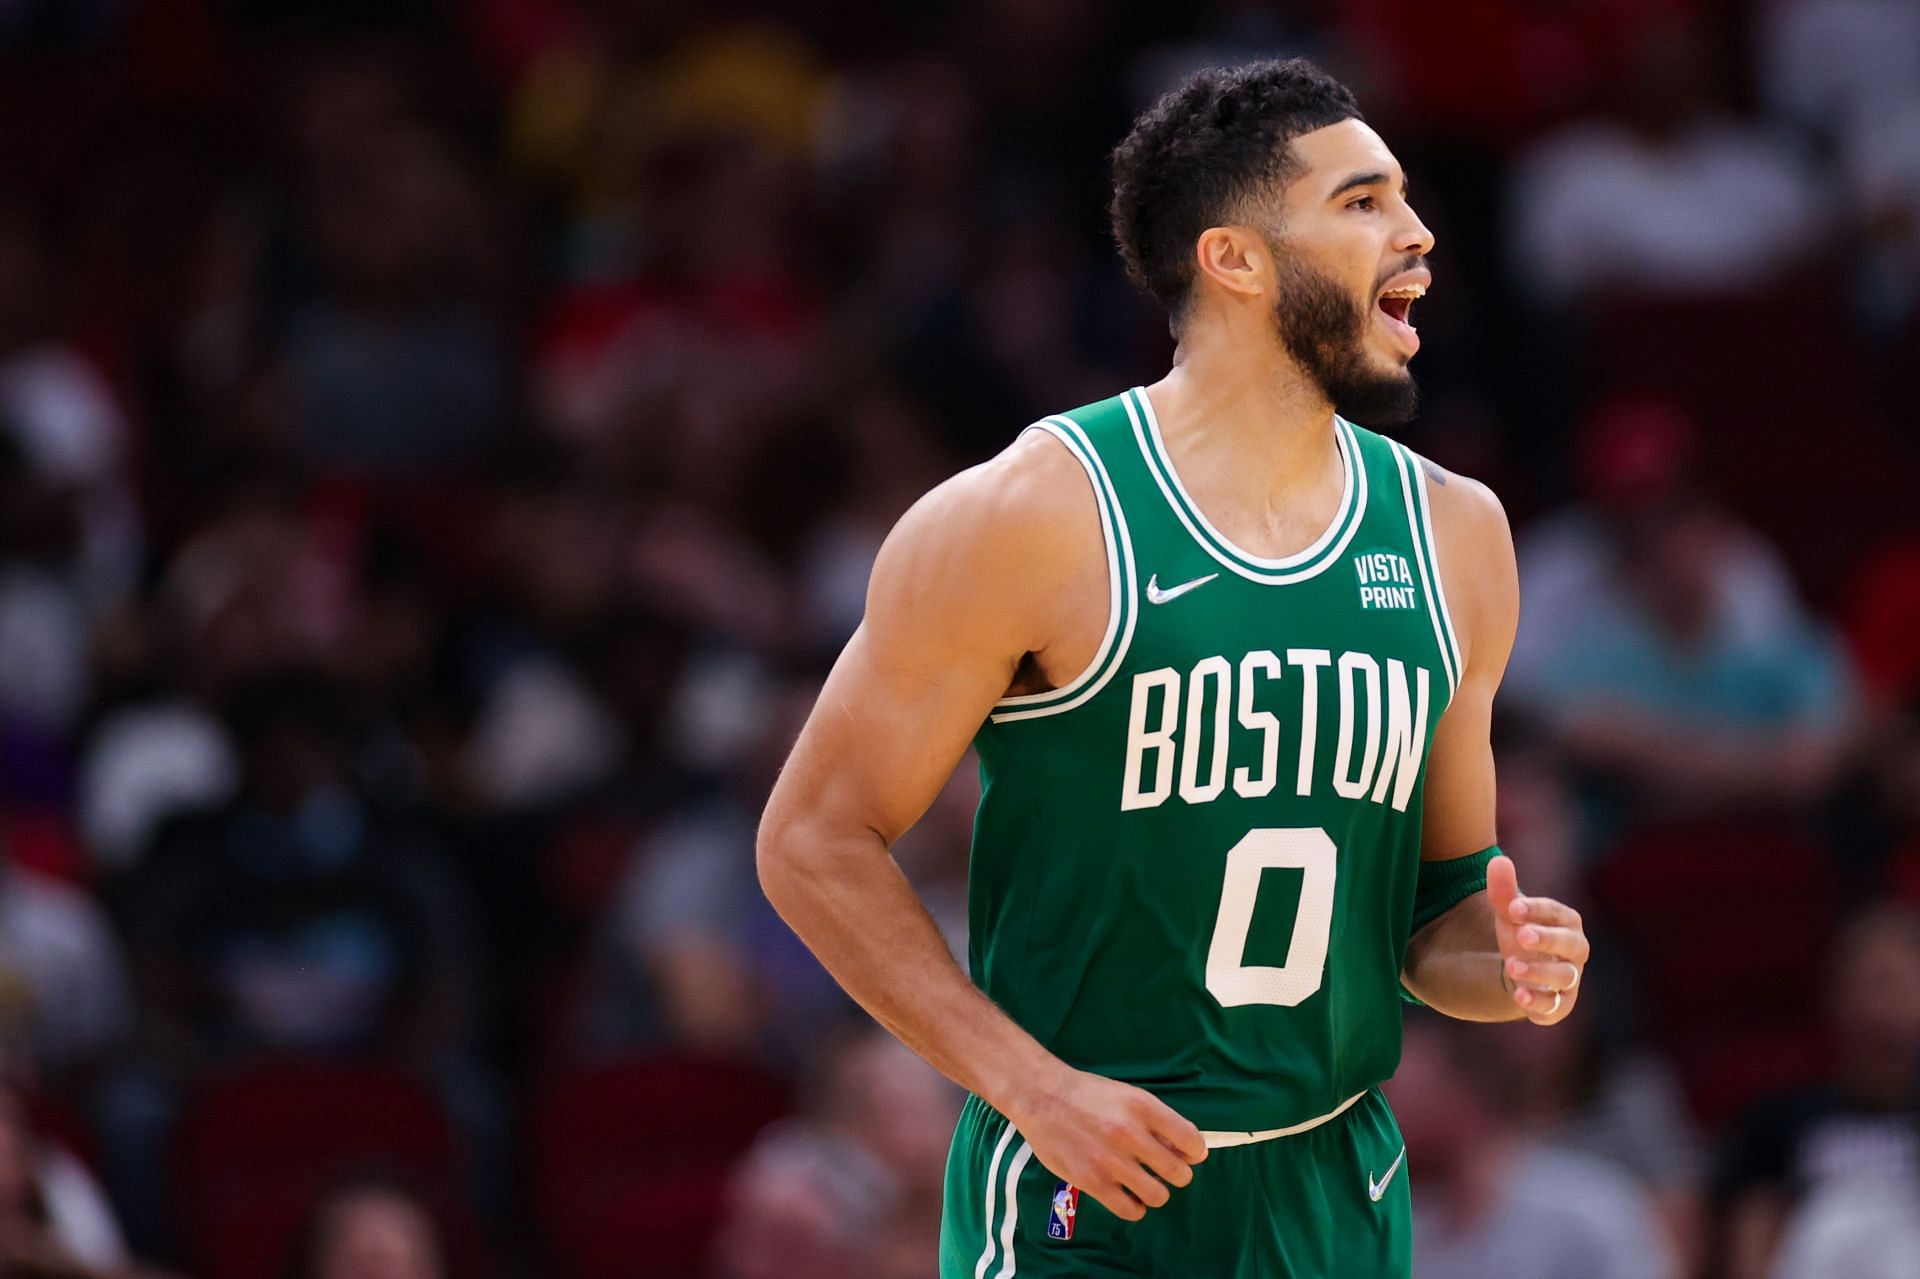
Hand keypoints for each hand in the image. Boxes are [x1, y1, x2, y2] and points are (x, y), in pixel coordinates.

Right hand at [1004, 1066, 1206, 1221]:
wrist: (1042, 1096)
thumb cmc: (1088, 1095)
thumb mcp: (1128, 1096)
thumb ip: (1156, 1122)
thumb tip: (1184, 1150)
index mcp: (1144, 1108)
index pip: (1191, 1140)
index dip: (1195, 1151)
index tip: (1188, 1154)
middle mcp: (1131, 1134)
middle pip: (1178, 1172)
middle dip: (1177, 1174)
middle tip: (1164, 1170)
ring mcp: (1111, 1161)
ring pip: (1158, 1195)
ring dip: (1156, 1192)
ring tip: (1144, 1184)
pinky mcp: (1092, 1182)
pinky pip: (1130, 1210)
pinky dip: (1135, 1207)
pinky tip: (1128, 1196)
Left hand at [1485, 854, 1587, 1025]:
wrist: (1518, 970)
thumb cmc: (1520, 933)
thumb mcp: (1510, 913)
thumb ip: (1504, 891)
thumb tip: (1498, 861)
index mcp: (1567, 923)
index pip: (1558, 913)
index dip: (1537, 910)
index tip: (1512, 908)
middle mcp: (1574, 951)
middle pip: (1571, 944)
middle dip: (1548, 939)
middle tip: (1521, 935)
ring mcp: (1569, 979)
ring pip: (1564, 976)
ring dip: (1539, 971)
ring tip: (1511, 965)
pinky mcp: (1558, 1005)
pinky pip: (1554, 1007)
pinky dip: (1539, 1003)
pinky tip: (1518, 996)